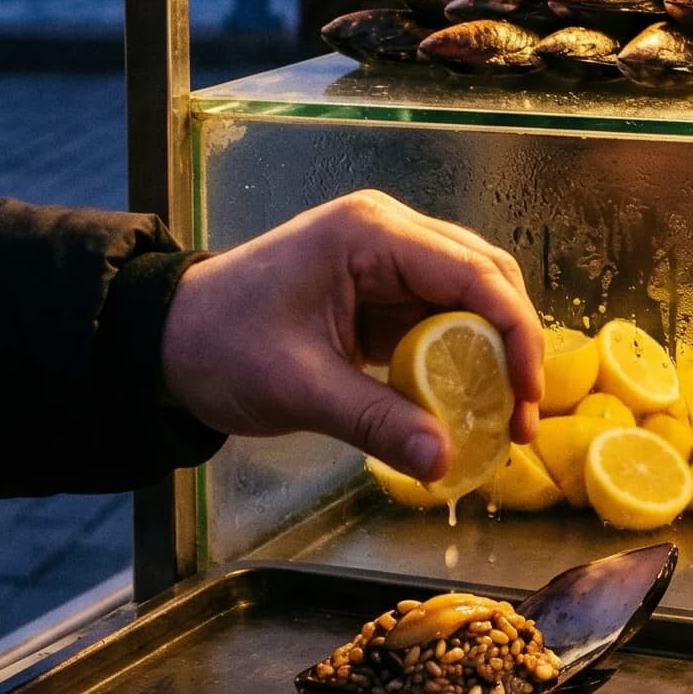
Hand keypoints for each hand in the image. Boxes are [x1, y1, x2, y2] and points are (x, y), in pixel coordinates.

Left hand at [159, 190, 543, 484]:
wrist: (164, 340)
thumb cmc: (219, 347)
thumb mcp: (299, 388)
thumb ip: (376, 421)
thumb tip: (445, 461)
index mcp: (370, 234)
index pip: (473, 274)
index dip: (515, 333)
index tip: (529, 396)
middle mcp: (388, 232)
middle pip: (485, 277)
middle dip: (513, 345)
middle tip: (522, 416)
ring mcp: (386, 258)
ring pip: (471, 296)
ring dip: (492, 353)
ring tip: (503, 418)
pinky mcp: (379, 290)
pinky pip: (440, 319)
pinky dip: (461, 359)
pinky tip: (468, 404)